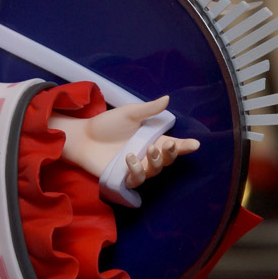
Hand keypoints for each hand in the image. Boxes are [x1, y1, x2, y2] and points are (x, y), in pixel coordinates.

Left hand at [48, 96, 199, 187]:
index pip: (172, 145)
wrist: (83, 136)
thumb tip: (167, 98)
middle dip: (172, 154)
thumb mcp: (128, 113)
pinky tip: (130, 159)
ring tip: (148, 150)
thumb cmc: (106, 124)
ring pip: (154, 171)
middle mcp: (145, 155)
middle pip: (167, 160)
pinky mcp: (122, 177)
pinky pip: (136, 179)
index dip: (184, 146)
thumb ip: (148, 109)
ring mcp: (135, 168)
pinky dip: (136, 170)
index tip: (194, 144)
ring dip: (156, 162)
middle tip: (169, 144)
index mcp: (150, 139)